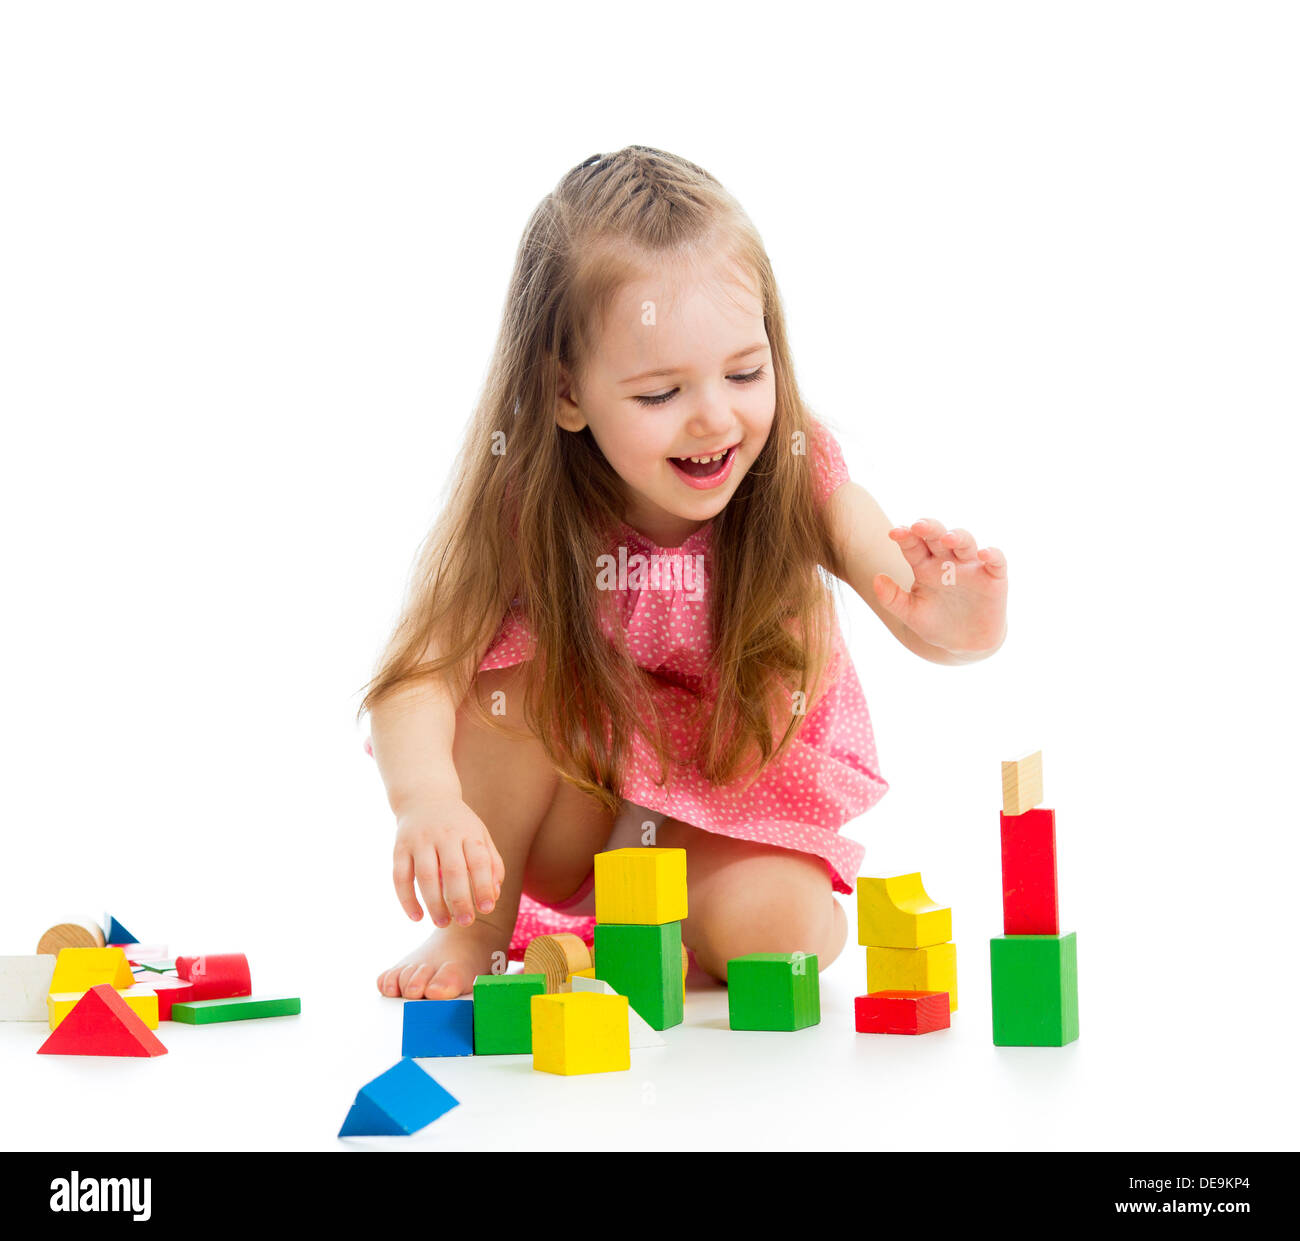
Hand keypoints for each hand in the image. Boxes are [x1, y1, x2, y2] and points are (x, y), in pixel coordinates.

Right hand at [392, 796, 504, 927]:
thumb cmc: (459, 824)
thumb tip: (494, 895)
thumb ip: (491, 863)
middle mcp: (444, 835)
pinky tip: (416, 917)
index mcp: (468, 832)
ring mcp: (419, 840)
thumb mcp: (480, 835)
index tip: (487, 909)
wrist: (425, 796)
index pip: (478, 861)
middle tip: (466, 922)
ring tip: (442, 923)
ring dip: (434, 903)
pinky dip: (406, 899)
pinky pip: (400, 877)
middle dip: (460, 900)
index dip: (484, 886)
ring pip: (425, 876)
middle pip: (453, 870)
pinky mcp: (399, 848)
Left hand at [873, 518, 1007, 653]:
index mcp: (924, 566)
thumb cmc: (936, 624)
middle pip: (938, 536)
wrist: (965, 645)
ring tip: (946, 538)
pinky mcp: (994, 578)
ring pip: (966, 542)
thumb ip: (892, 598)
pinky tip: (984, 554)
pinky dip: (992, 555)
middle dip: (929, 528)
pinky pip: (996, 561)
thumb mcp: (911, 614)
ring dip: (957, 537)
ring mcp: (971, 567)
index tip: (894, 533)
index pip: (913, 544)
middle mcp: (947, 561)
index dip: (905, 536)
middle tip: (918, 526)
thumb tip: (875, 579)